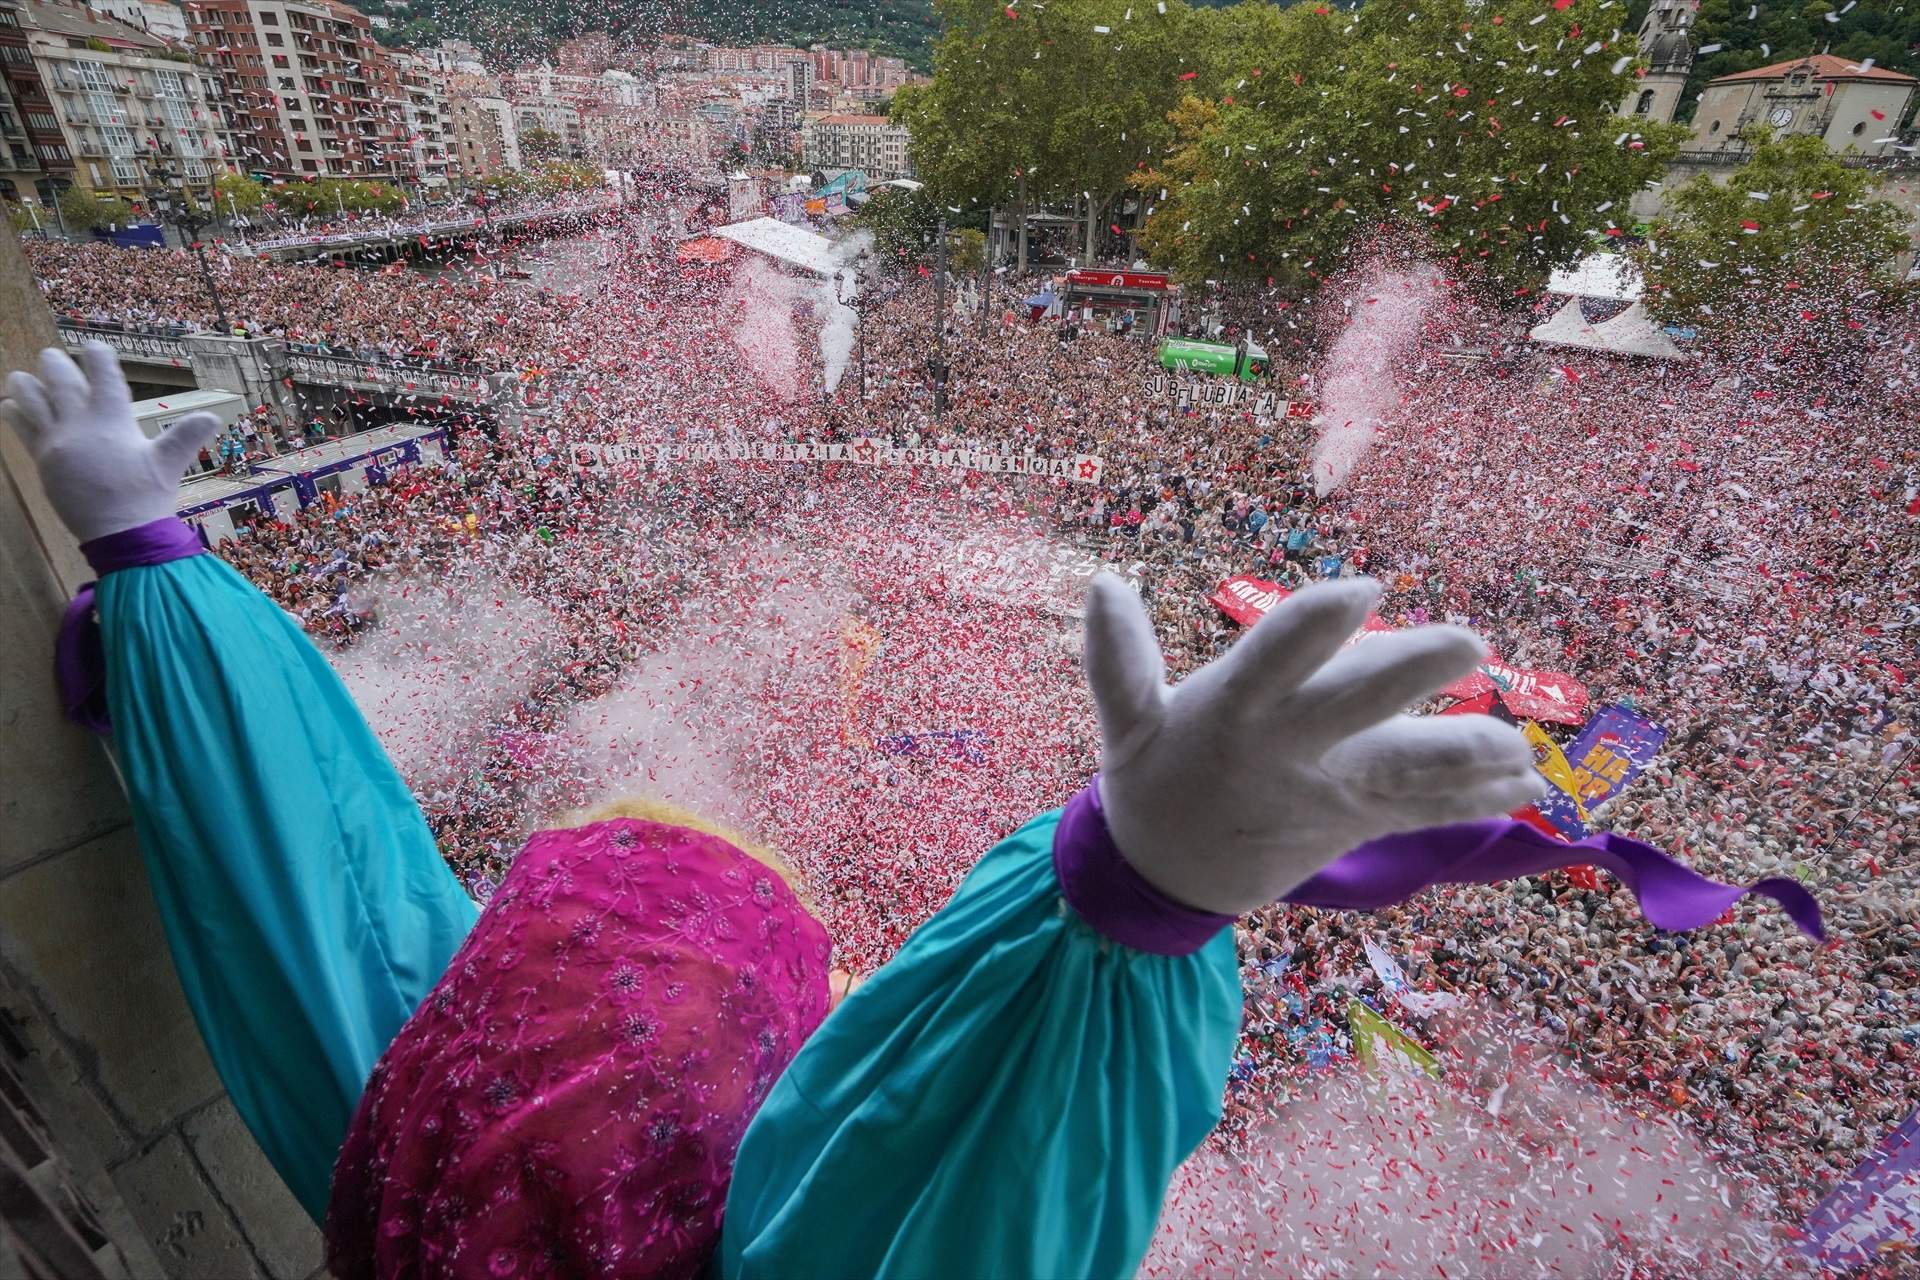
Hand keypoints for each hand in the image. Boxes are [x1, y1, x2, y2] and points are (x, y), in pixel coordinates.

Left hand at [2, 342, 220, 543]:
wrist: (121, 532)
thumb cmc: (147, 496)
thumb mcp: (170, 462)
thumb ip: (186, 435)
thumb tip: (212, 416)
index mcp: (113, 421)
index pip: (104, 378)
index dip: (99, 358)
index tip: (94, 346)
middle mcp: (81, 425)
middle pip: (61, 383)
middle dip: (55, 365)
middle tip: (50, 355)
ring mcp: (58, 442)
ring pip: (33, 403)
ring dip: (25, 386)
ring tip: (19, 377)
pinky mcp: (44, 461)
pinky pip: (23, 430)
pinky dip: (14, 414)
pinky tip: (9, 406)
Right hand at [1083, 573, 1543, 915]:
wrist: (1164, 884)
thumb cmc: (1150, 782)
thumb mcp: (1122, 722)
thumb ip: (1116, 656)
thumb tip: (1101, 581)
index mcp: (1231, 712)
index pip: (1275, 659)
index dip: (1319, 624)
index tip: (1364, 589)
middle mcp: (1286, 751)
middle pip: (1355, 708)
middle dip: (1413, 675)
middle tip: (1470, 642)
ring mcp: (1327, 792)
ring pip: (1404, 771)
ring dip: (1465, 755)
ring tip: (1517, 743)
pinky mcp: (1354, 823)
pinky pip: (1423, 812)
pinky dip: (1476, 799)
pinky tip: (1529, 784)